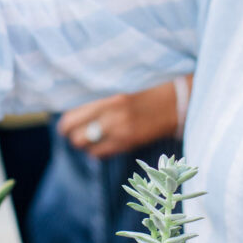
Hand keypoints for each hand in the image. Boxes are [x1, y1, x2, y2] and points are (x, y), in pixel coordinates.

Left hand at [57, 78, 191, 157]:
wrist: (175, 101)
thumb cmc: (146, 90)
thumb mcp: (119, 88)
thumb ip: (98, 99)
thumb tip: (73, 111)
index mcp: (107, 97)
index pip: (72, 116)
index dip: (66, 122)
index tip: (68, 123)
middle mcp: (112, 114)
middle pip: (74, 134)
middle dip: (72, 134)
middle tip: (75, 132)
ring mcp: (120, 131)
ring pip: (86, 146)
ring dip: (85, 144)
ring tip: (91, 138)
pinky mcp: (129, 143)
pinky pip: (101, 154)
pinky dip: (98, 151)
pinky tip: (104, 143)